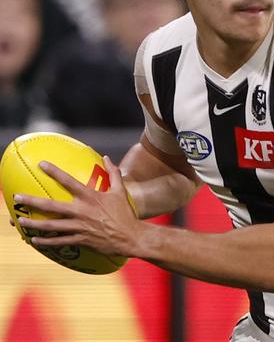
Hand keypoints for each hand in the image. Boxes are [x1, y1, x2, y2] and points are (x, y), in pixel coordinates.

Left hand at [13, 156, 140, 256]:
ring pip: (51, 225)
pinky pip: (59, 241)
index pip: (68, 181)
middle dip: (32, 201)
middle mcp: (81, 211)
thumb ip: (113, 173)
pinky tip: (34, 240)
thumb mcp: (120, 191)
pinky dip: (45, 241)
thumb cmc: (125, 213)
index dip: (54, 171)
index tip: (41, 164)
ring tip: (19, 220)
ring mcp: (79, 227)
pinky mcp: (80, 240)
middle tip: (17, 197)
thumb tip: (107, 158)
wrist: (130, 237)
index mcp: (90, 197)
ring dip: (33, 223)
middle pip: (51, 206)